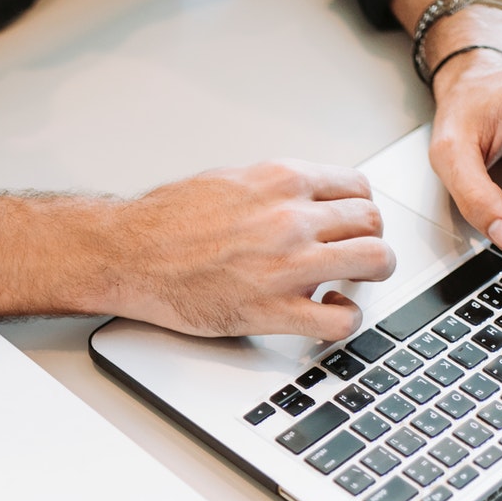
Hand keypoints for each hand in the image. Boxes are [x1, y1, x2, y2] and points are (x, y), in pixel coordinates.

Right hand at [0, 160, 394, 341]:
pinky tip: (326, 315)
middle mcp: (292, 217)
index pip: (358, 187)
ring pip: (374, 262)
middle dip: (367, 241)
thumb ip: (275, 189)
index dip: (359, 210)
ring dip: (369, 276)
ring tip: (348, 285)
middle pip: (371, 223)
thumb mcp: (228, 181)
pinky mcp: (274, 310)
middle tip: (353, 256)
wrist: (128, 254)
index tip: (351, 224)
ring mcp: (288, 264)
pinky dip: (344, 320)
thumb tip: (303, 200)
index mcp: (281, 180)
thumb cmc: (163, 222)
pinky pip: (341, 319)